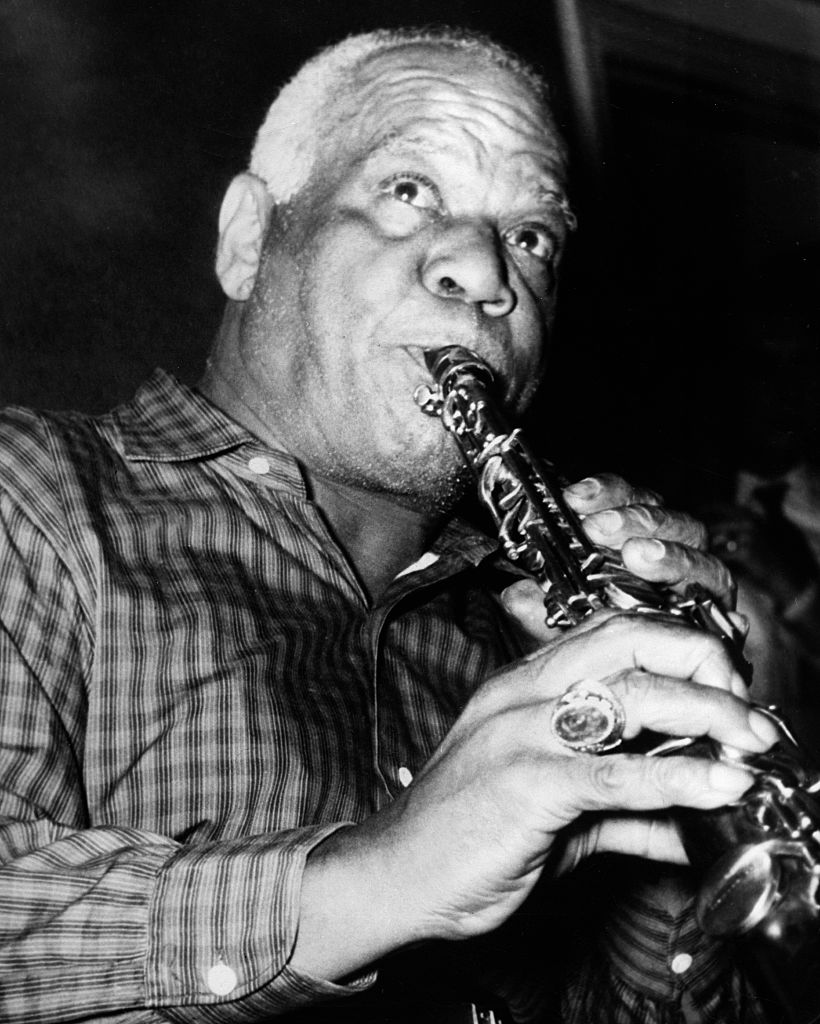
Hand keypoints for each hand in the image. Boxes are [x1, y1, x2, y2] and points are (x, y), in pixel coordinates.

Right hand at [293, 614, 778, 980]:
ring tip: (751, 740)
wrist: (394, 874)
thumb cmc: (468, 834)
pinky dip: (677, 778)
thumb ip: (623, 808)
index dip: (675, 646)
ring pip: (628, 696)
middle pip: (626, 640)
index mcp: (523, 685)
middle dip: (698, 660)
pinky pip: (614, 773)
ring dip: (705, 713)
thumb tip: (686, 825)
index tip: (721, 683)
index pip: (610, 631)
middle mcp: (522, 693)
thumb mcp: (556, 811)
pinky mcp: (524, 782)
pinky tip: (718, 788)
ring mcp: (519, 732)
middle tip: (745, 703)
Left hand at [502, 472, 740, 643]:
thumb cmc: (594, 658)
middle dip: (635, 518)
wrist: (628, 709)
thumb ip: (538, 610)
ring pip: (700, 554)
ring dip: (669, 552)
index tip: (575, 498)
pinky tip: (683, 598)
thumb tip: (514, 594)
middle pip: (671, 522)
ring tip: (637, 555)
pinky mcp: (724, 625)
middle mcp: (674, 564)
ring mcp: (702, 592)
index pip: (627, 502)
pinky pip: (723, 601)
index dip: (606, 493)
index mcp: (634, 549)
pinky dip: (705, 594)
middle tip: (600, 528)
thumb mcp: (556, 630)